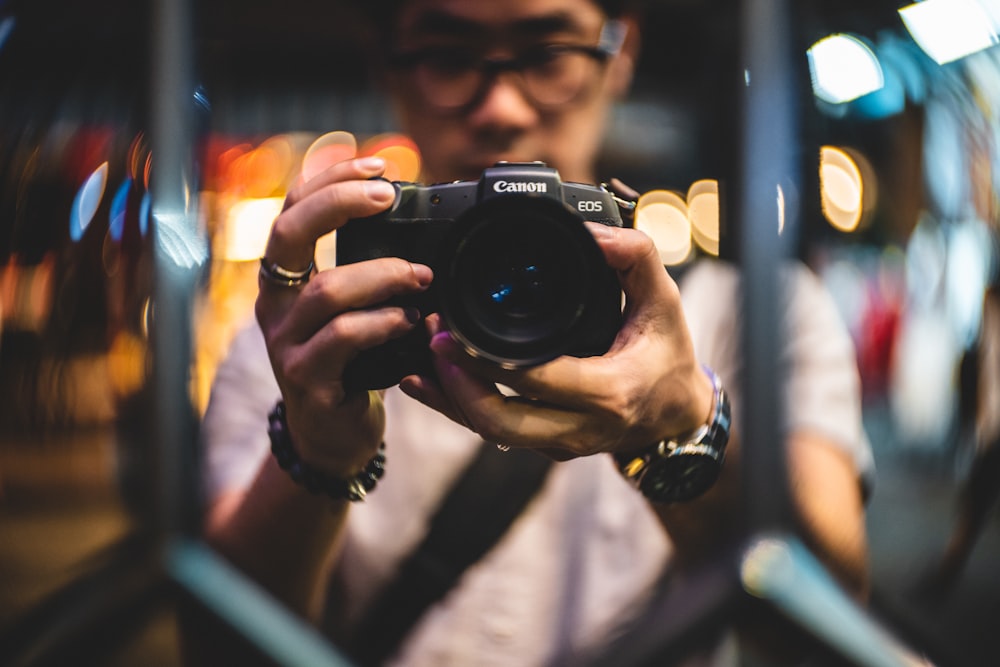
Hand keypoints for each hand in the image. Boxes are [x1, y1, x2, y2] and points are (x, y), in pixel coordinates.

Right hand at [256, 157, 432, 475]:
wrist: (332, 437)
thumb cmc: (350, 364)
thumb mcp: (352, 311)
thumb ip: (368, 272)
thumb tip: (418, 228)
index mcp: (285, 280)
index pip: (292, 210)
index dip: (329, 180)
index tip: (378, 166)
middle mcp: (276, 305)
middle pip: (288, 234)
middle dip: (339, 203)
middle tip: (387, 196)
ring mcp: (286, 343)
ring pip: (329, 290)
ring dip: (384, 275)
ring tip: (420, 278)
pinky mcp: (308, 380)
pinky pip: (344, 338)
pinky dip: (382, 322)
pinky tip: (408, 321)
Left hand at [399, 222, 713, 458]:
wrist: (678, 417)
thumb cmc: (669, 357)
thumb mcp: (666, 300)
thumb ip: (635, 257)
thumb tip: (592, 230)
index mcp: (609, 391)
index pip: (536, 381)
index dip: (486, 360)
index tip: (452, 330)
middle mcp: (581, 426)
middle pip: (501, 422)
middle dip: (456, 386)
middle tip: (434, 340)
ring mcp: (561, 442)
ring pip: (491, 433)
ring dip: (451, 398)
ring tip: (425, 355)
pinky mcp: (546, 446)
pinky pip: (495, 433)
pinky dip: (457, 408)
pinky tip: (427, 383)